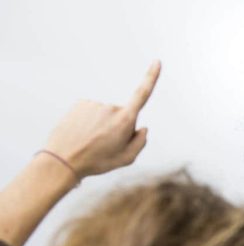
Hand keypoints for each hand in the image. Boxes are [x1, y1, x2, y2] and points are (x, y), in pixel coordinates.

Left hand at [43, 60, 161, 178]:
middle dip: (118, 128)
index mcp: (125, 120)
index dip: (151, 77)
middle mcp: (110, 108)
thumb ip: (140, 142)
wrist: (62, 160)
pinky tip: (82, 134)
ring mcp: (94, 104)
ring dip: (102, 126)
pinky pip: (92, 112)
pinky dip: (90, 122)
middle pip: (123, 116)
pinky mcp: (81, 104)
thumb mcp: (126, 159)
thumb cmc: (97, 162)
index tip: (157, 62)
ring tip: (91, 142)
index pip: (142, 94)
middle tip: (105, 146)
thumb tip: (142, 128)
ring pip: (106, 115)